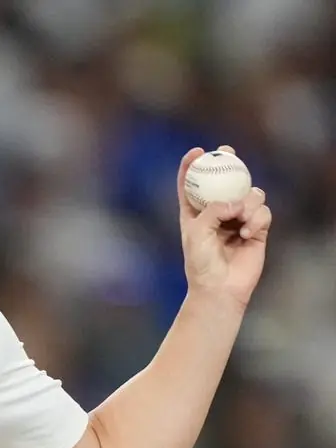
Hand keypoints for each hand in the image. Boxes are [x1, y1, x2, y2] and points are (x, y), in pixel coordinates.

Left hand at [176, 145, 272, 308]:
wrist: (220, 287)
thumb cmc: (201, 262)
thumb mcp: (197, 232)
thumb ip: (213, 210)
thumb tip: (236, 200)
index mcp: (195, 213)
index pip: (192, 185)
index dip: (193, 166)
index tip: (197, 151)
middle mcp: (217, 213)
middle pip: (225, 181)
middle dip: (228, 162)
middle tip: (228, 152)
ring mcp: (238, 219)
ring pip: (250, 194)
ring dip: (247, 200)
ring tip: (240, 219)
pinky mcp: (256, 229)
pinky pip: (262, 212)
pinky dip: (256, 219)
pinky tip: (247, 232)